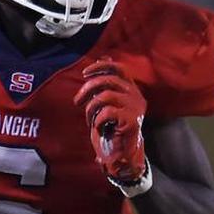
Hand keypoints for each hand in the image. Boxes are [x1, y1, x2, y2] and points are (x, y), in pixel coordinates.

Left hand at [76, 58, 149, 189]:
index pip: (119, 68)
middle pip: (109, 80)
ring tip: (90, 120)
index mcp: (132, 90)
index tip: (84, 73)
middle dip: (87, 89)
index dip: (101, 67)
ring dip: (91, 108)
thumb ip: (106, 83)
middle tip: (77, 101)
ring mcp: (135, 108)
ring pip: (105, 96)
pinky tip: (99, 128)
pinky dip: (97, 120)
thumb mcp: (107, 102)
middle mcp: (136, 96)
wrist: (122, 155)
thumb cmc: (112, 129)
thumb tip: (103, 58)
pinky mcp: (132, 121)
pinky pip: (107, 112)